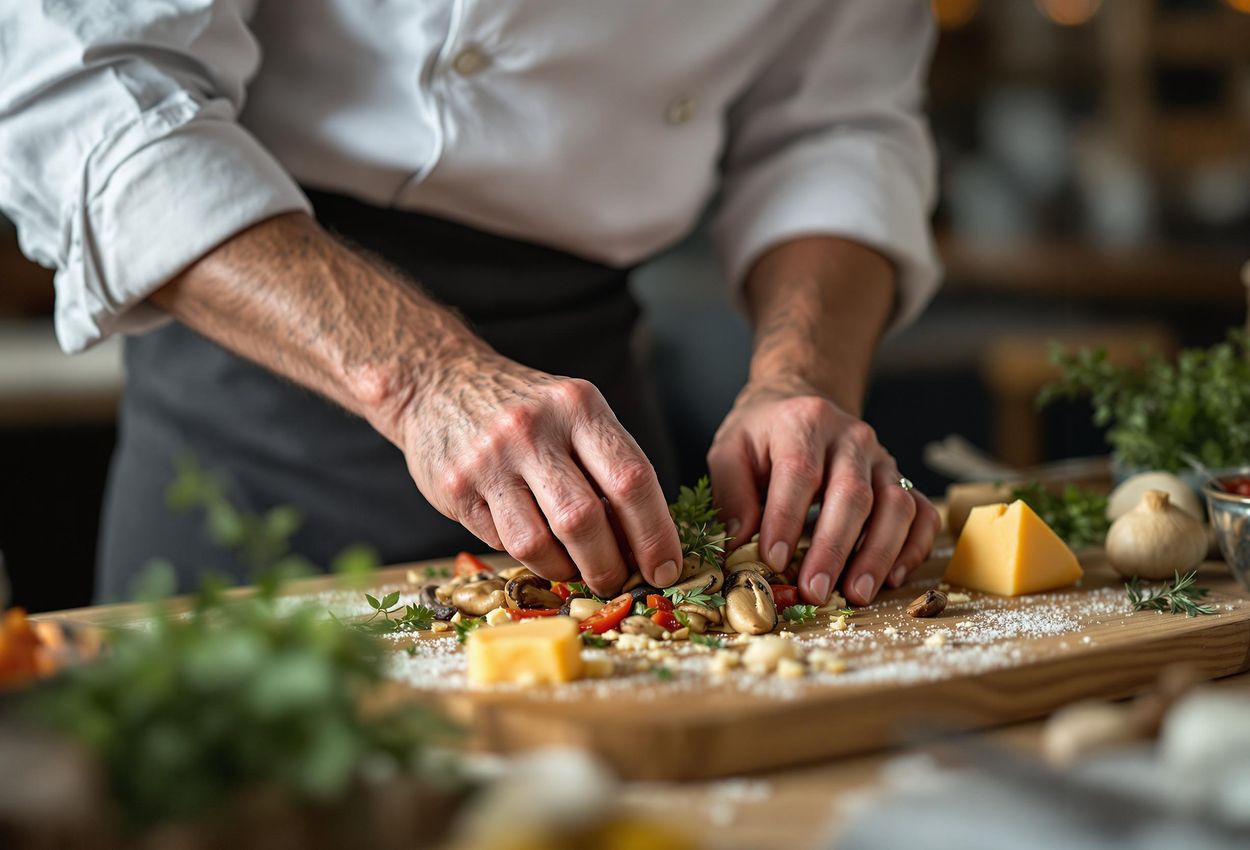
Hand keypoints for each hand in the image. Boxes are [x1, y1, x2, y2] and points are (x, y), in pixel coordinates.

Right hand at [399, 352, 682, 595]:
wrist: (440, 383)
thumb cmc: (528, 409)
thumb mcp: (575, 413)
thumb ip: (609, 466)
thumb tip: (648, 542)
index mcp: (578, 405)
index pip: (631, 479)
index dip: (655, 533)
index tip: (666, 568)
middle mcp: (533, 428)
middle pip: (585, 520)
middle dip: (610, 566)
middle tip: (617, 581)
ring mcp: (489, 458)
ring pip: (538, 543)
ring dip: (566, 571)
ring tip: (575, 569)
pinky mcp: (455, 487)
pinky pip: (501, 542)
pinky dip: (527, 555)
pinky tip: (535, 541)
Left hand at [707, 378, 939, 606]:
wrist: (800, 404)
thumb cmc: (763, 435)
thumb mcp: (730, 451)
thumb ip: (732, 495)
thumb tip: (741, 545)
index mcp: (804, 424)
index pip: (799, 473)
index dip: (787, 520)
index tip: (774, 561)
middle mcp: (850, 438)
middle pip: (852, 494)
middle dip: (833, 549)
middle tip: (814, 591)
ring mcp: (882, 459)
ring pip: (896, 505)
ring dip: (879, 554)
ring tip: (856, 593)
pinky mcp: (900, 479)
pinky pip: (922, 513)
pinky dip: (914, 548)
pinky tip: (892, 578)